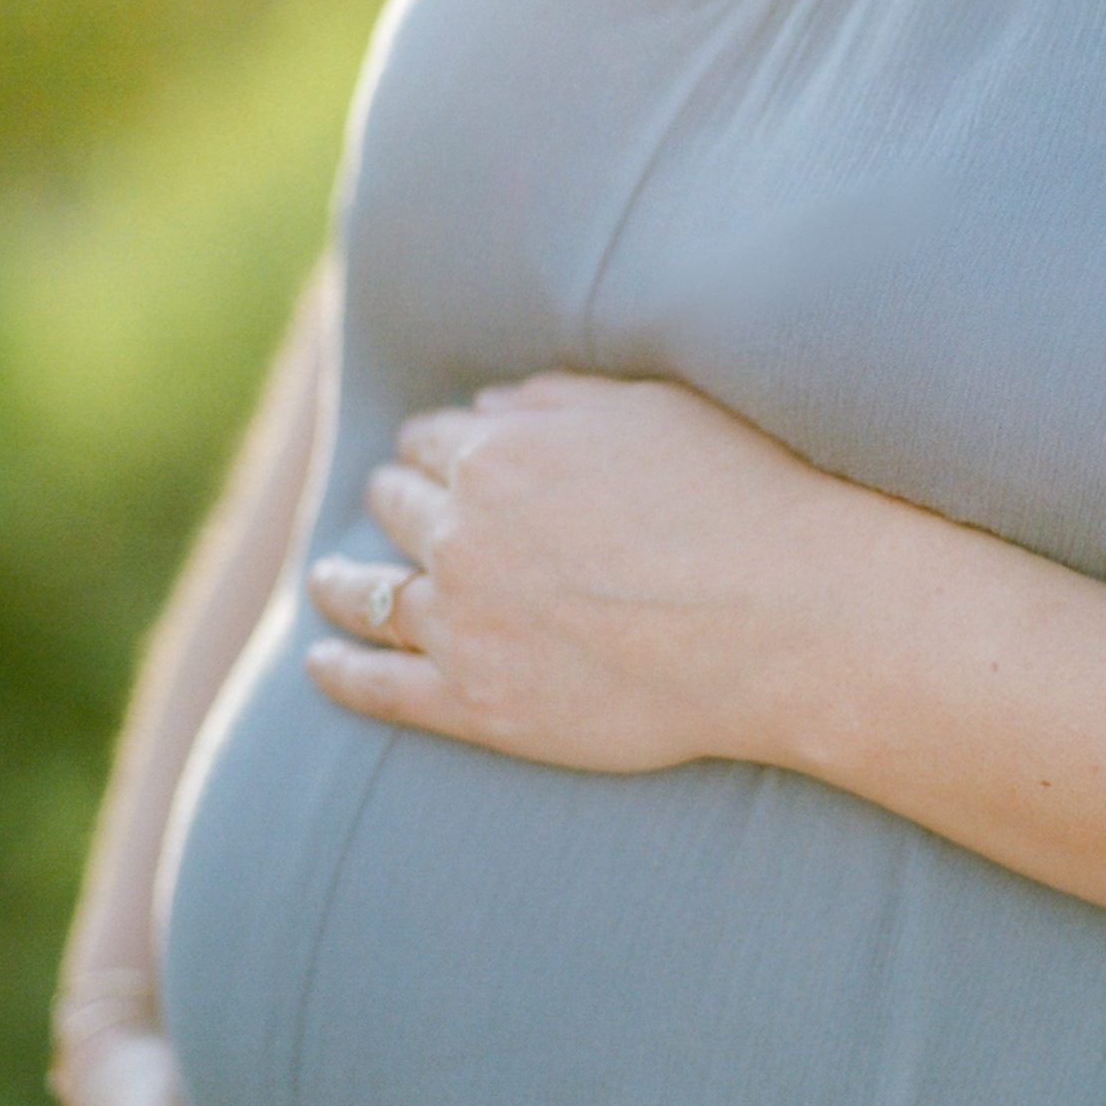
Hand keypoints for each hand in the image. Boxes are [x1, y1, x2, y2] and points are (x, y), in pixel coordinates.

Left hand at [303, 369, 858, 772]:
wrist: (785, 621)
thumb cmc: (740, 500)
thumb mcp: (653, 411)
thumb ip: (555, 399)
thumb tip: (485, 404)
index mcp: (498, 453)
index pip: (434, 441)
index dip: (438, 449)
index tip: (441, 459)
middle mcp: (462, 534)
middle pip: (398, 506)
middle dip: (398, 502)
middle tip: (400, 512)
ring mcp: (463, 623)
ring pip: (369, 591)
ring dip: (343, 581)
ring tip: (327, 583)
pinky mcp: (477, 706)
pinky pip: (380, 686)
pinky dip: (339, 672)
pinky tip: (320, 662)